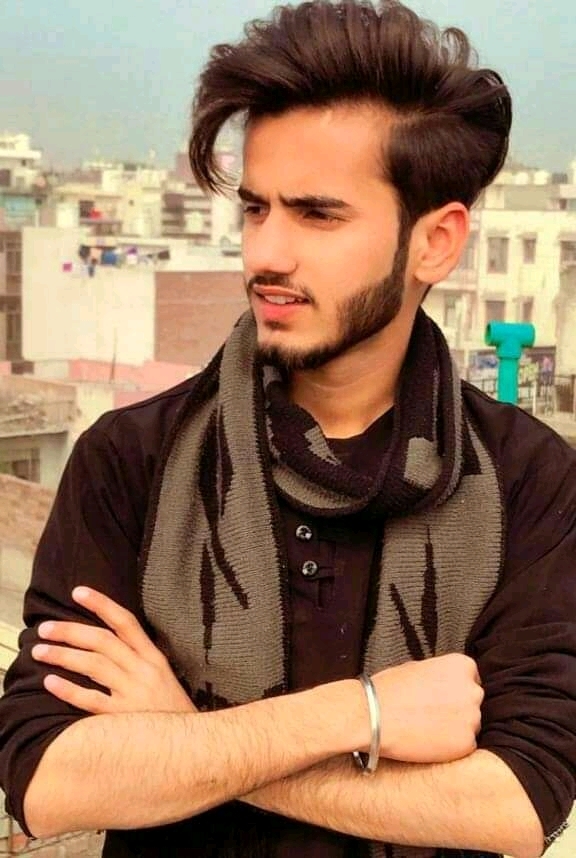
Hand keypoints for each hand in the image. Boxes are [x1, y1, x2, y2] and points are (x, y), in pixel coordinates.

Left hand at [31, 587, 195, 714]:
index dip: (101, 604)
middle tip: (45, 628)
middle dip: (71, 631)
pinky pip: (91, 700)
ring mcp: (133, 694)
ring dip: (63, 656)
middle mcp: (143, 671)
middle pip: (103, 641)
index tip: (78, 592)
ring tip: (40, 651)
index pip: (126, 622)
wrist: (190, 746)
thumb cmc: (171, 711)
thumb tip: (106, 641)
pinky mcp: (123, 719)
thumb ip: (139, 658)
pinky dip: (69, 690)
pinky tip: (50, 682)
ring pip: (94, 665)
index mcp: (154, 657)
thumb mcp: (163, 676)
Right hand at [371, 653, 482, 762]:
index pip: (471, 678)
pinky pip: (464, 746)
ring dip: (454, 728)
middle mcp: (472, 690)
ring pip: (470, 725)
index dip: (454, 689)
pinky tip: (428, 742)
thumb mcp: (417, 667)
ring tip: (427, 729)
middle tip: (433, 715)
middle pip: (472, 702)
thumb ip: (439, 674)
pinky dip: (450, 747)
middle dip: (457, 708)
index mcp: (461, 665)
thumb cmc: (388, 689)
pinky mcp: (466, 743)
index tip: (441, 697)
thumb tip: (443, 683)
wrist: (373, 716)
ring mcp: (472, 718)